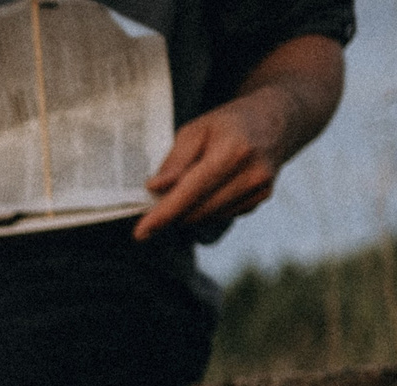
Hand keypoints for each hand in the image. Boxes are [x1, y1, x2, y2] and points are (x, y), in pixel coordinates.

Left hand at [134, 95, 289, 241]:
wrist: (277, 119)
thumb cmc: (230, 122)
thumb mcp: (196, 129)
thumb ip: (175, 160)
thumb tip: (155, 189)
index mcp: (235, 150)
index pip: (192, 190)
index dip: (164, 213)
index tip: (140, 232)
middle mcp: (253, 173)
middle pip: (197, 210)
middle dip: (171, 212)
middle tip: (155, 200)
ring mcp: (261, 188)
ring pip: (207, 217)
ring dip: (188, 210)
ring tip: (186, 186)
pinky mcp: (261, 199)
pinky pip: (221, 215)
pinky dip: (206, 208)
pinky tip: (210, 187)